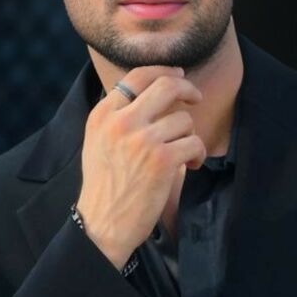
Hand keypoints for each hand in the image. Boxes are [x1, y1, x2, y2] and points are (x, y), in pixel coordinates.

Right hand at [76, 66, 206, 270]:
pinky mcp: (163, 160)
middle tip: (196, 97)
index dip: (164, 71)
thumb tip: (152, 91)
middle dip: (188, 88)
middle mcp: (121, 122)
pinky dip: (198, 154)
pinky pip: (194, 143)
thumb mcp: (98, 141)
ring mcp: (143, 140)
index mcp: (103, 115)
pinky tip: (191, 165)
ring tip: (183, 153)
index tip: (179, 77)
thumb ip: (119, 115)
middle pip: (166, 86)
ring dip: (189, 135)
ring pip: (184, 120)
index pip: (137, 76)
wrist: (103, 224)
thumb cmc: (105, 185)